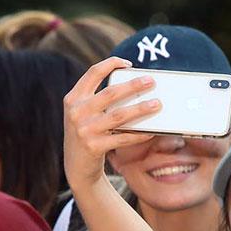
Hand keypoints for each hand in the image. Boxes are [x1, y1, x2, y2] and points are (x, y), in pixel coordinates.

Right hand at [63, 58, 161, 190]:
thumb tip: (130, 85)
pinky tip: (152, 131)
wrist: (76, 166)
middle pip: (110, 93)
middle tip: (151, 81)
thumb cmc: (86, 134)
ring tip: (157, 104)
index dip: (111, 64)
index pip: (93, 73)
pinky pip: (123, 138)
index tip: (129, 64)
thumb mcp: (82, 113)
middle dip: (133, 85)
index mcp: (73, 98)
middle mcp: (76, 111)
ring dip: (141, 109)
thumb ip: (96, 99)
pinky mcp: (94, 146)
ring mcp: (84, 130)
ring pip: (119, 115)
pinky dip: (139, 134)